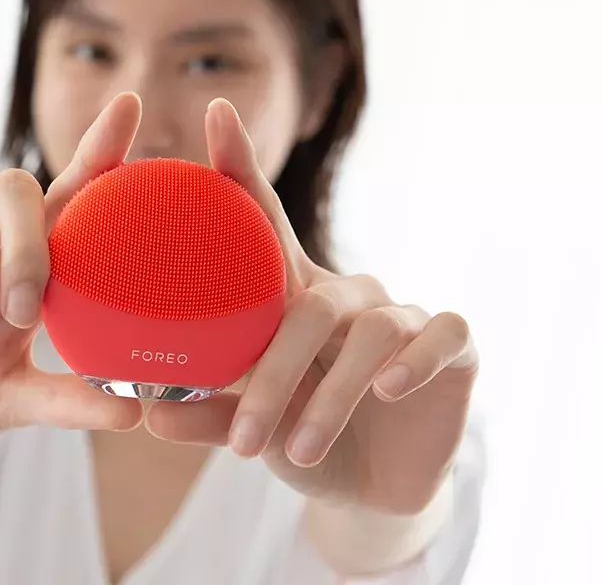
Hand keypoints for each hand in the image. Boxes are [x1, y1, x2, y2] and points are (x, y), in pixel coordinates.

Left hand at [145, 99, 479, 515]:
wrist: (378, 490)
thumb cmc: (304, 441)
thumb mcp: (253, 431)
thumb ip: (208, 416)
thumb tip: (147, 416)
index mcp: (295, 298)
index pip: (266, 224)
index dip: (243, 168)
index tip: (214, 112)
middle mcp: (349, 294)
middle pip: (310, 305)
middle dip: (274, 373)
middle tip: (242, 437)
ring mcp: (404, 314)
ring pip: (370, 330)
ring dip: (330, 397)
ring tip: (297, 452)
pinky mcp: (455, 344)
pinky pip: (438, 335)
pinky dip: (412, 362)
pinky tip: (387, 391)